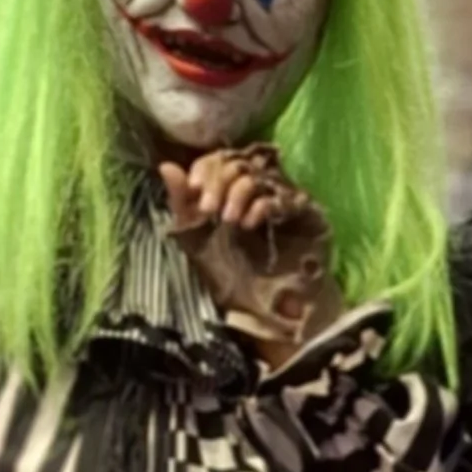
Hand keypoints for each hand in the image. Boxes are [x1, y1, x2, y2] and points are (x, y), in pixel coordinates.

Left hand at [162, 147, 340, 358]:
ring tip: (230, 220)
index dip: (207, 169)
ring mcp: (282, 198)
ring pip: (258, 174)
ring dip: (237, 193)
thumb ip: (182, 204)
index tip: (195, 189)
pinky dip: (261, 205)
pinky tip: (249, 224)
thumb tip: (167, 167)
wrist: (269, 311)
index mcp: (231, 189)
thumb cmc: (231, 277)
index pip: (219, 160)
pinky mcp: (304, 212)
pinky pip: (282, 196)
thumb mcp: (197, 238)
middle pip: (238, 163)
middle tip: (209, 210)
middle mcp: (257, 188)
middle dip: (219, 182)